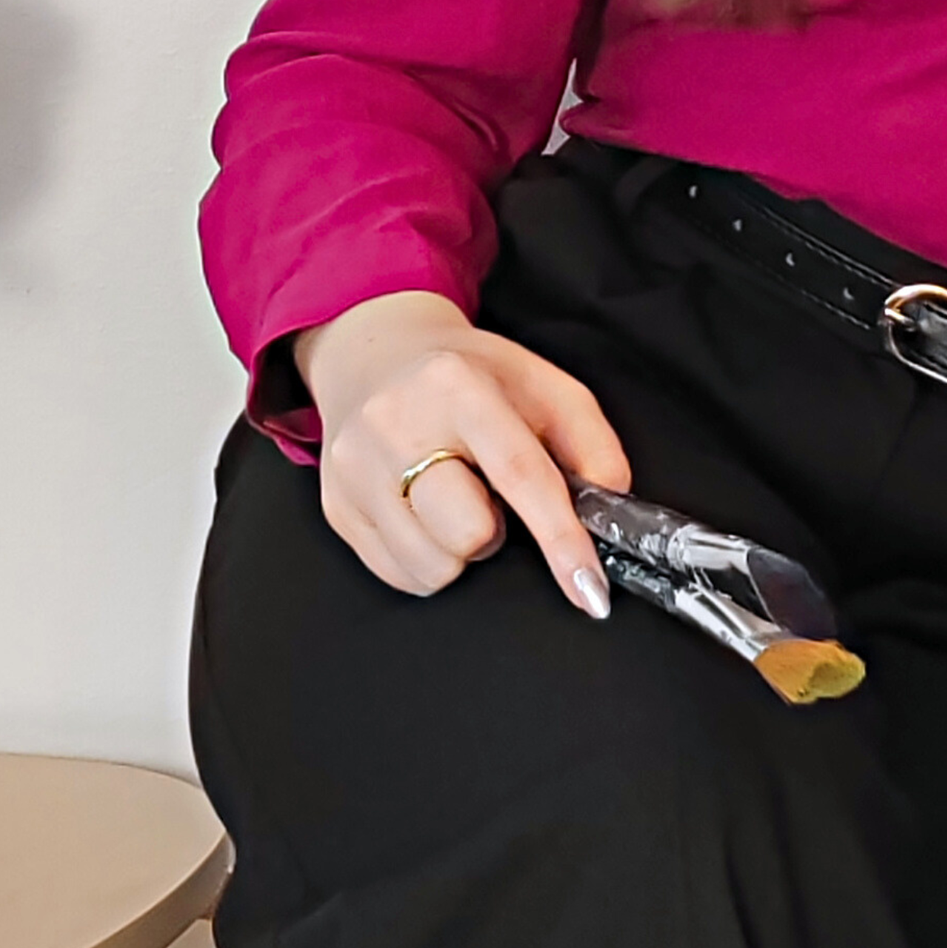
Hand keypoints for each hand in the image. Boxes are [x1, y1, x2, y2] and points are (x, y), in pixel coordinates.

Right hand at [294, 289, 630, 611]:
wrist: (372, 355)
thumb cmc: (468, 377)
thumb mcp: (540, 383)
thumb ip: (589, 441)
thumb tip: (610, 502)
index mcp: (457, 385)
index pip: (520, 473)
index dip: (561, 538)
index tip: (590, 591)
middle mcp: (395, 423)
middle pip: (469, 533)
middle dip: (494, 531)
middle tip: (487, 496)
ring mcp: (354, 468)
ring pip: (433, 566)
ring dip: (459, 549)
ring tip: (452, 499)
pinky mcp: (335, 505)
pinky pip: (399, 575)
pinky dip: (426, 558)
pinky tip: (423, 514)